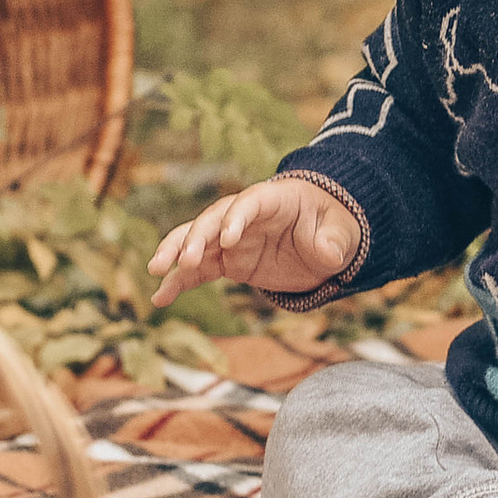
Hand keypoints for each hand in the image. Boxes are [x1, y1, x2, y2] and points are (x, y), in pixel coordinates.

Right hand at [149, 178, 361, 303]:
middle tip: (183, 261)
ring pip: (195, 241)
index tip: (228, 240)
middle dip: (195, 238)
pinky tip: (160, 298)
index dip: (236, 218)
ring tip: (156, 271)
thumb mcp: (340, 232)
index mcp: (272, 199)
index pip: (249, 203)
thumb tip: (328, 253)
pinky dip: (178, 282)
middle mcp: (243, 216)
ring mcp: (230, 239)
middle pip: (212, 220)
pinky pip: (197, 270)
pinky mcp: (226, 261)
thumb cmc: (329, 225)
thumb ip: (333, 241)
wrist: (321, 238)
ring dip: (174, 254)